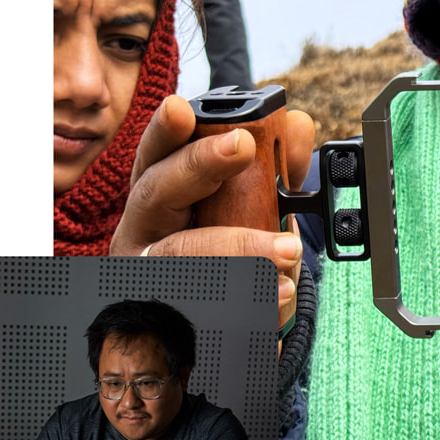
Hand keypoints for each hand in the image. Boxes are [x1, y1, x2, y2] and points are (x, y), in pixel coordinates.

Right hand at [108, 95, 315, 331]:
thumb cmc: (225, 253)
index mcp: (159, 194)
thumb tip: (297, 125)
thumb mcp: (248, 210)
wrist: (209, 330)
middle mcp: (142, 231)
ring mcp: (149, 276)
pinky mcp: (167, 319)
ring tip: (286, 250)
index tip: (182, 108)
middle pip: (156, 193)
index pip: (156, 155)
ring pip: (180, 254)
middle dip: (198, 165)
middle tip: (242, 146)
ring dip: (238, 247)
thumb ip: (274, 168)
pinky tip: (280, 297)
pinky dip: (249, 301)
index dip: (165, 131)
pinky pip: (203, 306)